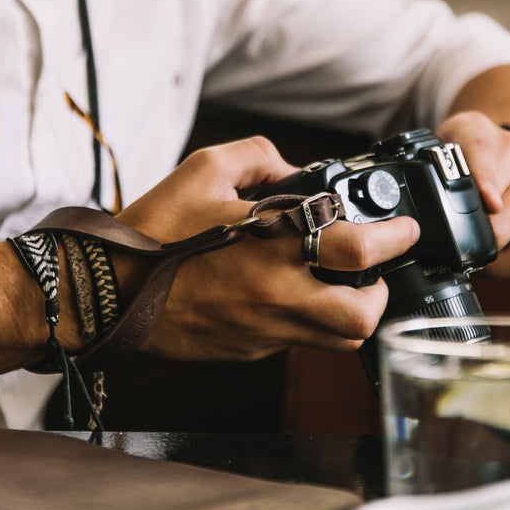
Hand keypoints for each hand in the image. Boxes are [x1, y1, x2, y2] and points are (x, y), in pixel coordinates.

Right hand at [116, 137, 420, 361]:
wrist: (105, 293)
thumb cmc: (152, 231)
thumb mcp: (205, 169)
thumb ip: (260, 158)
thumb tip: (291, 169)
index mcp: (274, 244)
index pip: (361, 250)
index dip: (396, 238)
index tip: (404, 229)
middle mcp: (277, 294)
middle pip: (364, 316)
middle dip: (381, 295)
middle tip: (372, 273)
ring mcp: (264, 329)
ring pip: (337, 340)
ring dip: (349, 314)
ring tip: (335, 287)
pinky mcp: (248, 350)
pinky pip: (296, 343)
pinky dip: (305, 321)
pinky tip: (284, 296)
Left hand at [436, 111, 509, 277]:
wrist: (495, 148)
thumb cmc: (458, 157)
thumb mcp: (434, 150)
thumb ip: (423, 171)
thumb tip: (413, 214)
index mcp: (478, 133)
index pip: (482, 152)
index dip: (486, 180)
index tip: (489, 202)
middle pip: (496, 208)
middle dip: (469, 235)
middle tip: (450, 247)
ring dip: (488, 251)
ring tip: (473, 253)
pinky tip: (497, 260)